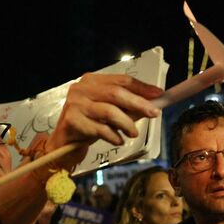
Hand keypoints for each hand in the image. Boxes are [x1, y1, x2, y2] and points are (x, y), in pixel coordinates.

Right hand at [45, 73, 162, 169]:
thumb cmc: (90, 125)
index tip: (158, 94)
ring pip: (109, 111)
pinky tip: (118, 140)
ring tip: (133, 133)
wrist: (64, 143)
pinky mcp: (71, 120)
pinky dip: (113, 136)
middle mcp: (82, 88)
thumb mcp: (109, 112)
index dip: (142, 87)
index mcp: (92, 81)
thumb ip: (127, 106)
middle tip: (154, 113)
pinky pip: (99, 128)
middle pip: (116, 93)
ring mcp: (75, 103)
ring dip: (126, 123)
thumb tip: (152, 104)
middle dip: (138, 103)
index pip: (121, 80)